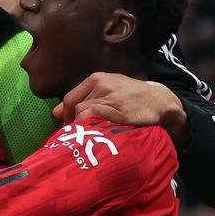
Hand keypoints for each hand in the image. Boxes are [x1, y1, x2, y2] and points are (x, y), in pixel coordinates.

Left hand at [53, 72, 189, 150]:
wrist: (159, 101)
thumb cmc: (132, 98)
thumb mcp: (109, 91)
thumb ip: (85, 99)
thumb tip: (55, 112)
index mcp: (96, 79)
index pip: (69, 97)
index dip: (66, 114)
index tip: (69, 125)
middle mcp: (100, 85)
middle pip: (73, 106)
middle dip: (72, 123)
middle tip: (77, 134)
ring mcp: (108, 96)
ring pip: (81, 113)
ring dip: (80, 127)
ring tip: (86, 136)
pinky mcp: (115, 109)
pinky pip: (91, 118)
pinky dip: (87, 127)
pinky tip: (94, 134)